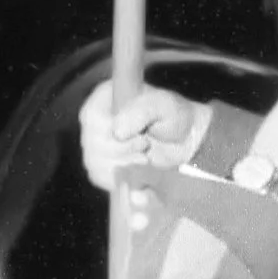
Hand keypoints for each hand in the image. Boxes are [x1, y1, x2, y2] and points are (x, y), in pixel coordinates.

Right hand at [78, 83, 208, 193]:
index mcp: (105, 97)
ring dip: (124, 166)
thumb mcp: (163, 106)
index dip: (111, 133)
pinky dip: (120, 180)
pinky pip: (99, 177)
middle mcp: (95, 119)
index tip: (141, 137)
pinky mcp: (103, 163)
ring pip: (93, 163)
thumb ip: (141, 111)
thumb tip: (116, 132)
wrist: (186, 141)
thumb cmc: (174, 117)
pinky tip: (138, 174)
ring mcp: (96, 142)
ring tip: (145, 158)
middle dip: (123, 151)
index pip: (91, 118)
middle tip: (146, 145)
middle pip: (92, 144)